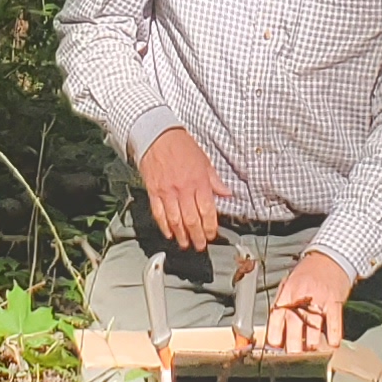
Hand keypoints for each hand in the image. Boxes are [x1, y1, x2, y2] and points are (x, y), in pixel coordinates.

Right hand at [137, 127, 224, 253]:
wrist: (157, 136)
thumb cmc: (181, 145)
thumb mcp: (204, 161)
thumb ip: (215, 180)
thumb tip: (227, 193)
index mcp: (199, 181)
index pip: (207, 210)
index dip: (209, 226)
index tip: (211, 235)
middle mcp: (183, 189)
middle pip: (191, 219)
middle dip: (197, 236)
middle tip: (200, 246)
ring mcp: (167, 192)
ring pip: (175, 220)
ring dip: (181, 235)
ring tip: (185, 244)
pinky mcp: (154, 191)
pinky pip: (159, 213)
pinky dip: (164, 225)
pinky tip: (169, 233)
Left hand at [265, 251, 354, 354]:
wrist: (331, 257)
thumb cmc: (309, 272)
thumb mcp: (289, 283)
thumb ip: (283, 305)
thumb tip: (277, 330)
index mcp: (287, 293)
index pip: (277, 316)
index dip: (275, 333)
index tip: (275, 346)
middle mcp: (301, 296)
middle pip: (294, 323)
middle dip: (293, 342)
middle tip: (294, 354)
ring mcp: (319, 298)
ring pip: (313, 325)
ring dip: (312, 341)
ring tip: (311, 350)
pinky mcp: (334, 300)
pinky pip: (334, 320)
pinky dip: (334, 334)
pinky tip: (333, 343)